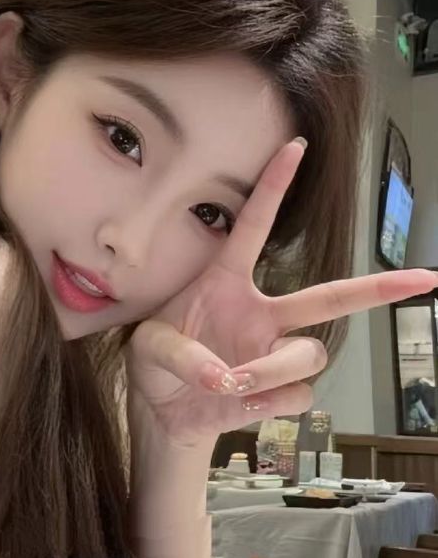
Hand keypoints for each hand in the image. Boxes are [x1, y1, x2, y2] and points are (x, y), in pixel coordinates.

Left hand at [124, 139, 436, 448]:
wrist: (163, 410)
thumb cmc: (157, 362)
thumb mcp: (148, 346)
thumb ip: (181, 355)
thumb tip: (226, 377)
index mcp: (226, 283)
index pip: (254, 227)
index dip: (273, 188)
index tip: (295, 146)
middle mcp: (261, 313)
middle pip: (329, 297)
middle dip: (375, 288)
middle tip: (425, 277)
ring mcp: (273, 353)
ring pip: (309, 354)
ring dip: (271, 369)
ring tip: (231, 382)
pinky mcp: (278, 392)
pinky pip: (296, 395)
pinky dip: (266, 402)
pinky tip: (237, 403)